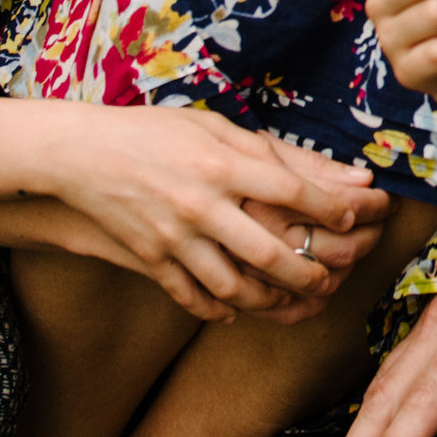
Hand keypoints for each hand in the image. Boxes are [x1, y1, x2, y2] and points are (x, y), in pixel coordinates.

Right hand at [55, 103, 389, 322]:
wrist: (80, 154)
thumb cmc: (154, 132)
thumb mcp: (214, 126)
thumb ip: (277, 151)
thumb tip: (343, 174)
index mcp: (220, 163)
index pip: (292, 191)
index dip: (330, 208)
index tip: (356, 216)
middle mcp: (200, 204)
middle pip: (269, 252)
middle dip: (310, 271)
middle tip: (332, 276)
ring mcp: (173, 238)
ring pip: (234, 286)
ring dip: (272, 300)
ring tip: (296, 300)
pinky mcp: (151, 260)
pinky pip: (192, 297)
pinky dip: (219, 309)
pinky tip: (238, 310)